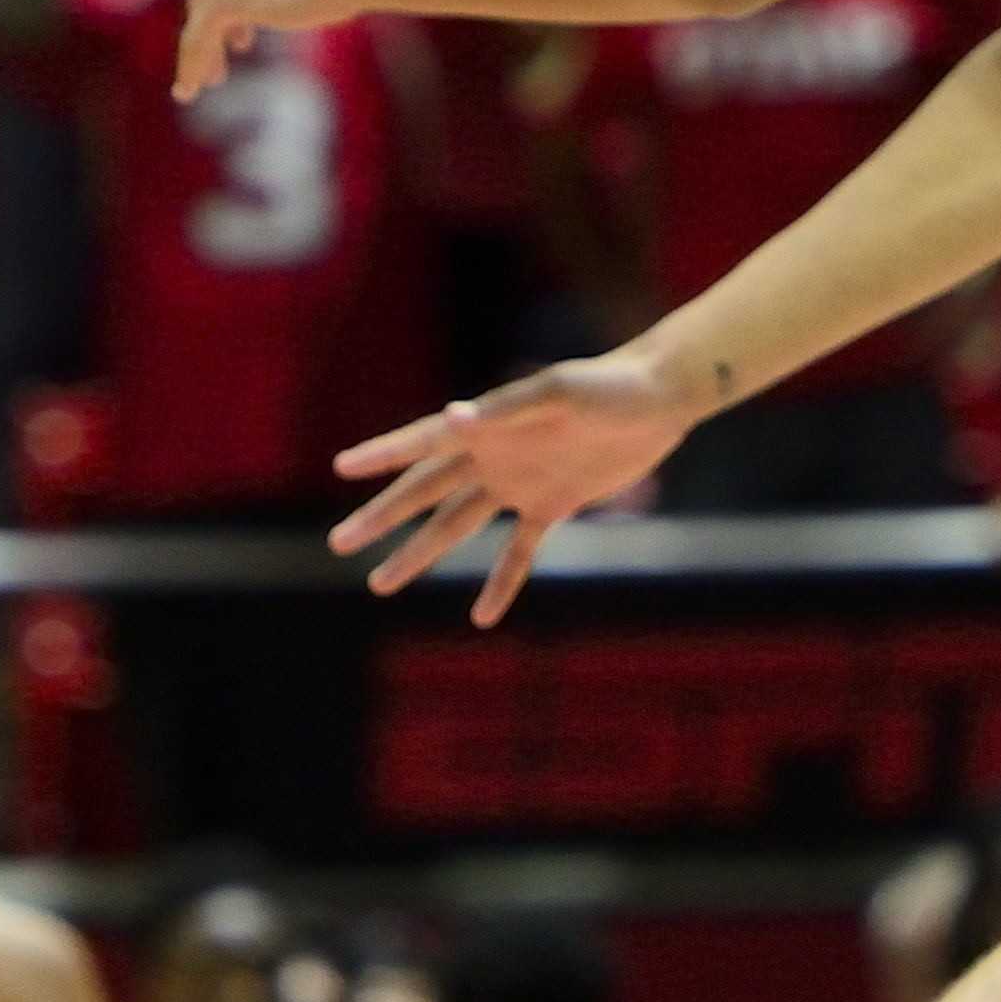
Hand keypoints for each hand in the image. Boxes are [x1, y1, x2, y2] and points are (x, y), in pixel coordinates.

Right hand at [331, 351, 704, 622]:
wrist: (659, 399)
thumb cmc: (607, 384)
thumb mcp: (557, 392)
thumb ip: (505, 409)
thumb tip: (450, 419)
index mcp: (486, 426)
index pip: (422, 443)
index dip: (383, 454)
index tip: (341, 466)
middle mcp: (494, 456)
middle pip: (425, 493)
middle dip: (383, 517)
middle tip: (341, 543)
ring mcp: (520, 483)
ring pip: (457, 526)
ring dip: (420, 554)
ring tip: (380, 584)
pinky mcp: (554, 504)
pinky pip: (519, 552)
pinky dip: (500, 582)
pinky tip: (481, 617)